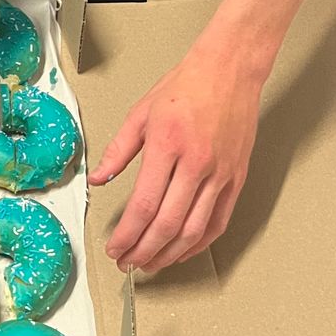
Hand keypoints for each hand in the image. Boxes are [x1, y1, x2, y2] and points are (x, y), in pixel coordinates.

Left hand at [88, 40, 263, 272]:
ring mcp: (220, 174)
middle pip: (167, 224)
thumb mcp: (141, 112)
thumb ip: (118, 150)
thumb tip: (99, 179)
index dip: (126, 234)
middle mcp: (196, 164)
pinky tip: (182, 251)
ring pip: (194, 231)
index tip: (114, 246)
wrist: (229, 71)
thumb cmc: (186, 86)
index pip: (143, 204)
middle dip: (143, 251)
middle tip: (127, 262)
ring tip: (150, 264)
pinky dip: (199, 244)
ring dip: (169, 255)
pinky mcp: (236, 180)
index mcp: (168, 145)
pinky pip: (218, 222)